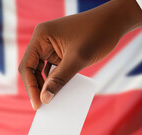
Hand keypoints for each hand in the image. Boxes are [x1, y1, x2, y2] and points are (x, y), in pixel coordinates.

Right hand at [18, 0, 141, 109]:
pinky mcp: (59, 52)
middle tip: (42, 106)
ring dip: (44, 85)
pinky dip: (53, 80)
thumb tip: (45, 98)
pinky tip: (57, 91)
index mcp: (41, 36)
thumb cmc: (97, 33)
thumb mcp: (78, 59)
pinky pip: (52, 69)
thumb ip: (60, 79)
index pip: (27, 66)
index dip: (30, 87)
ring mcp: (50, 46)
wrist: (115, 22)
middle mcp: (42, 40)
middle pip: (31, 69)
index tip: (38, 104)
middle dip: (36, 87)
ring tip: (49, 101)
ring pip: (40, 70)